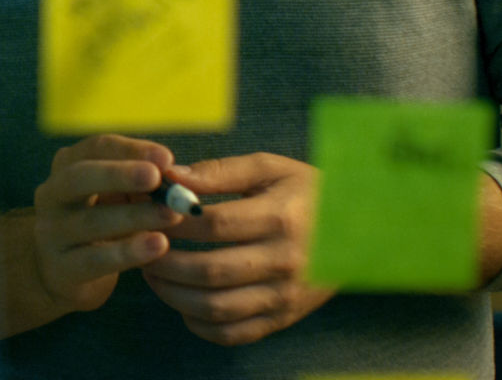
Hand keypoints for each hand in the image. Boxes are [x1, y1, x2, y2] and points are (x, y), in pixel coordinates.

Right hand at [31, 135, 183, 313]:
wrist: (63, 272)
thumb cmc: (99, 222)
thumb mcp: (115, 197)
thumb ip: (141, 184)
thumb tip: (178, 175)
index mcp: (67, 166)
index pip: (95, 148)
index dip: (130, 150)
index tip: (166, 157)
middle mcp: (52, 194)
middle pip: (79, 177)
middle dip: (119, 175)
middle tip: (156, 177)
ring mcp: (51, 232)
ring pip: (90, 221)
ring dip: (133, 216)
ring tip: (171, 214)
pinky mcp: (60, 268)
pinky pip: (94, 259)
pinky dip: (127, 252)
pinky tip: (157, 246)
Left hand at [140, 152, 332, 345]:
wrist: (361, 229)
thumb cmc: (306, 190)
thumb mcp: (270, 168)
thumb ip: (220, 171)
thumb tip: (173, 176)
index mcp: (280, 218)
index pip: (213, 224)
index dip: (173, 221)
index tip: (148, 213)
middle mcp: (285, 262)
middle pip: (210, 271)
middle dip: (164, 261)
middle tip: (140, 248)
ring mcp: (286, 296)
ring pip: (217, 308)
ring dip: (173, 295)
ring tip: (152, 273)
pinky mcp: (285, 318)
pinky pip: (234, 333)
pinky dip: (199, 324)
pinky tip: (181, 301)